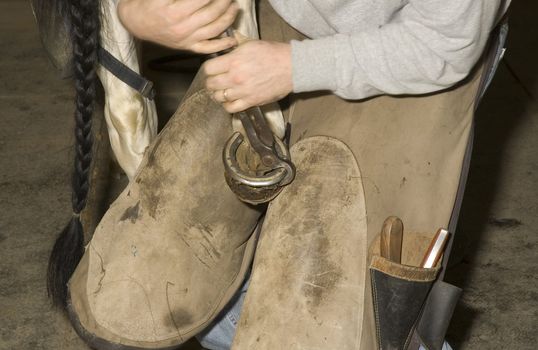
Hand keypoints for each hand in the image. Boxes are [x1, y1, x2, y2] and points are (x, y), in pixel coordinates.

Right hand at [117, 0, 238, 53]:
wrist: (136, 22)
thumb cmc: (149, 3)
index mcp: (174, 12)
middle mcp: (182, 28)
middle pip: (212, 13)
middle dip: (225, 1)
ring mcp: (186, 39)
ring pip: (214, 30)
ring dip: (229, 18)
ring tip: (235, 7)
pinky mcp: (188, 47)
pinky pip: (209, 48)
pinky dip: (223, 45)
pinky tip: (233, 39)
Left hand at [203, 40, 292, 112]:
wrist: (291, 67)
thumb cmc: (273, 54)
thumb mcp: (250, 44)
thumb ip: (234, 49)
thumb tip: (223, 49)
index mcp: (234, 61)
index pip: (208, 69)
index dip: (209, 68)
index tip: (214, 69)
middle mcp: (235, 78)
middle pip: (210, 84)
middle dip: (212, 81)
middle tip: (217, 80)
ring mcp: (243, 91)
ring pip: (218, 97)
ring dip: (219, 94)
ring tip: (224, 90)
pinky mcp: (251, 101)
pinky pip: (230, 108)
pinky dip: (228, 105)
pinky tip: (232, 99)